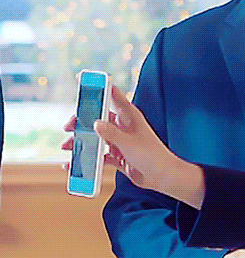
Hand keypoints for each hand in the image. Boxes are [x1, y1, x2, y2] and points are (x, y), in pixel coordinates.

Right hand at [62, 84, 205, 207]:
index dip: (99, 88)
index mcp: (129, 116)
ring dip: (82, 142)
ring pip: (97, 138)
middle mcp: (124, 127)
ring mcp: (121, 142)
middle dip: (82, 122)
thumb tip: (94, 123)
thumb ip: (111, 133)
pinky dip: (89, 159)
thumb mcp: (128, 142)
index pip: (113, 96)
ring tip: (68, 147)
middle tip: (69, 126)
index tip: (83, 80)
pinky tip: (75, 163)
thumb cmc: (151, 156)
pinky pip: (100, 156)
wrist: (163, 177)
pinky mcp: (120, 157)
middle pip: (98, 119)